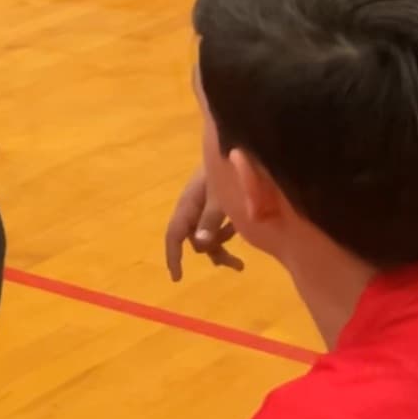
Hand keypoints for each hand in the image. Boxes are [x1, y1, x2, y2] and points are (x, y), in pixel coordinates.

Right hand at [163, 166, 243, 280]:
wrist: (239, 141)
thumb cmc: (228, 168)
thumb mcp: (221, 197)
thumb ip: (210, 221)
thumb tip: (199, 246)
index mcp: (188, 204)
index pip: (174, 235)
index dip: (174, 256)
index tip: (178, 277)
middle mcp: (193, 204)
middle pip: (194, 237)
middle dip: (212, 252)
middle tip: (238, 266)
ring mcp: (205, 201)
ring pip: (207, 231)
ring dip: (221, 245)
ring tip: (243, 259)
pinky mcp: (218, 197)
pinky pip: (217, 222)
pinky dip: (226, 232)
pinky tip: (241, 229)